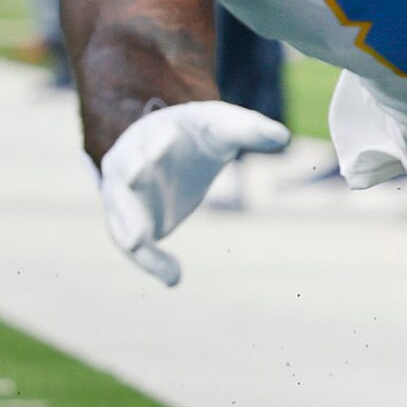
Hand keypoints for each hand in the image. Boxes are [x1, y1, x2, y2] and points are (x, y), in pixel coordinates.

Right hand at [96, 100, 292, 286]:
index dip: (157, 144)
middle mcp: (129, 158)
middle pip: (124, 174)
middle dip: (129, 190)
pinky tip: (173, 278)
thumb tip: (283, 137)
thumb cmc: (200, 134)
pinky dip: (151, 260)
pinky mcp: (129, 218)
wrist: (171, 147)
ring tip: (150, 255)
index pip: (153, 137)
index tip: (164, 146)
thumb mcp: (224, 128)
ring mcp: (124, 191)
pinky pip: (134, 242)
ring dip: (133, 232)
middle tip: (136, 217)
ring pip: (122, 214)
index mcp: (155, 132)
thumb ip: (250, 131)